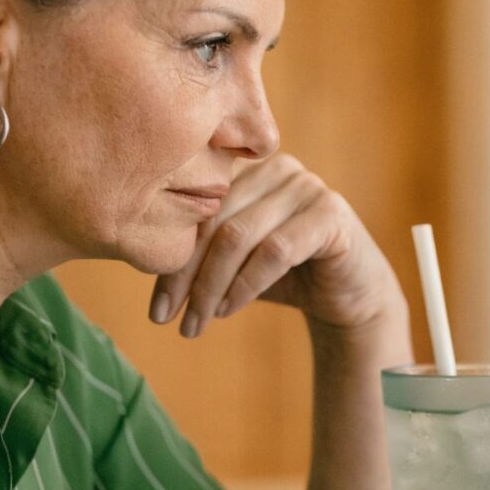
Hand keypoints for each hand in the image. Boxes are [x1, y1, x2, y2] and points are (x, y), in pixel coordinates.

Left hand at [150, 154, 403, 338]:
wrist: (350, 298)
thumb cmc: (284, 276)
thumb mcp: (233, 261)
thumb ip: (197, 251)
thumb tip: (138, 256)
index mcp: (244, 167)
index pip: (192, 206)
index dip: (169, 257)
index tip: (155, 308)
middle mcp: (274, 166)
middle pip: (211, 219)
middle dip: (185, 276)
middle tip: (167, 319)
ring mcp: (305, 186)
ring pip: (238, 235)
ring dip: (211, 287)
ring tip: (196, 323)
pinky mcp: (329, 214)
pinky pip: (274, 250)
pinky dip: (245, 285)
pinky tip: (229, 310)